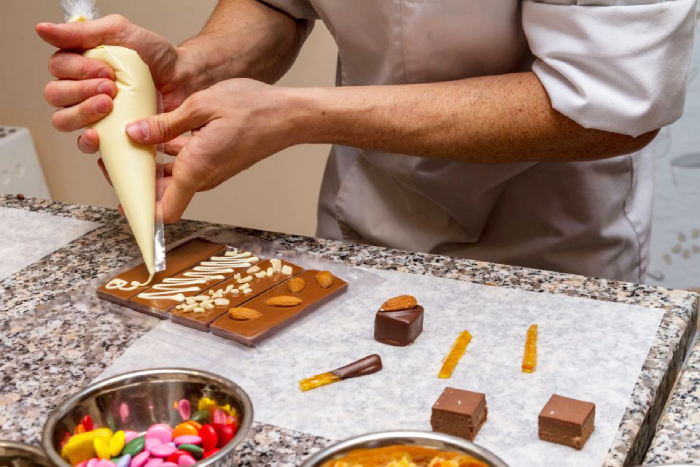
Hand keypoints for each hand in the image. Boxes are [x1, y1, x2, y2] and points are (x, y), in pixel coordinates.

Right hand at [36, 14, 197, 153]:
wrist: (184, 80)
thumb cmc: (155, 57)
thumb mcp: (121, 33)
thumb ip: (83, 31)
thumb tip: (43, 29)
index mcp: (79, 65)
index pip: (58, 69)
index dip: (78, 71)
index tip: (107, 70)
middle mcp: (81, 90)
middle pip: (56, 96)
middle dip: (80, 92)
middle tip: (110, 89)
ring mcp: (93, 115)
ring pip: (64, 120)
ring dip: (82, 114)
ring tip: (108, 106)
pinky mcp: (108, 136)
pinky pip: (85, 145)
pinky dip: (88, 142)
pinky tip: (99, 137)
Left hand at [125, 79, 298, 222]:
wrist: (288, 115)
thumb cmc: (253, 108)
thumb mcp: (202, 106)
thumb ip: (166, 123)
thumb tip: (134, 134)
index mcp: (197, 167)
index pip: (164, 211)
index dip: (140, 212)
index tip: (120, 201)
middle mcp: (203, 176)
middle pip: (161, 196)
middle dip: (136, 183)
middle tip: (113, 158)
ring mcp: (210, 171)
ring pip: (171, 180)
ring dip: (149, 168)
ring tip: (129, 142)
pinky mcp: (215, 162)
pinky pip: (184, 167)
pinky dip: (166, 158)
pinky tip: (156, 135)